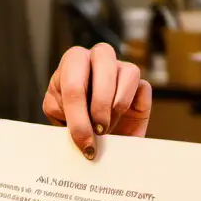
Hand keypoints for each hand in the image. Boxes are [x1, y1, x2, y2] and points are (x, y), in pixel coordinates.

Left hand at [42, 43, 151, 158]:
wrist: (91, 136)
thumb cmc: (70, 120)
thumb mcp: (57, 115)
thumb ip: (62, 114)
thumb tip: (78, 127)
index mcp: (72, 62)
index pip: (73, 81)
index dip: (78, 116)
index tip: (83, 142)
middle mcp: (98, 58)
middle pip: (104, 60)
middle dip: (100, 103)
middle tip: (98, 130)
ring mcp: (122, 69)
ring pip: (129, 72)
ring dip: (117, 104)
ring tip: (107, 127)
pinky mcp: (141, 87)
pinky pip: (143, 88)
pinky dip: (132, 106)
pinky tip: (120, 120)